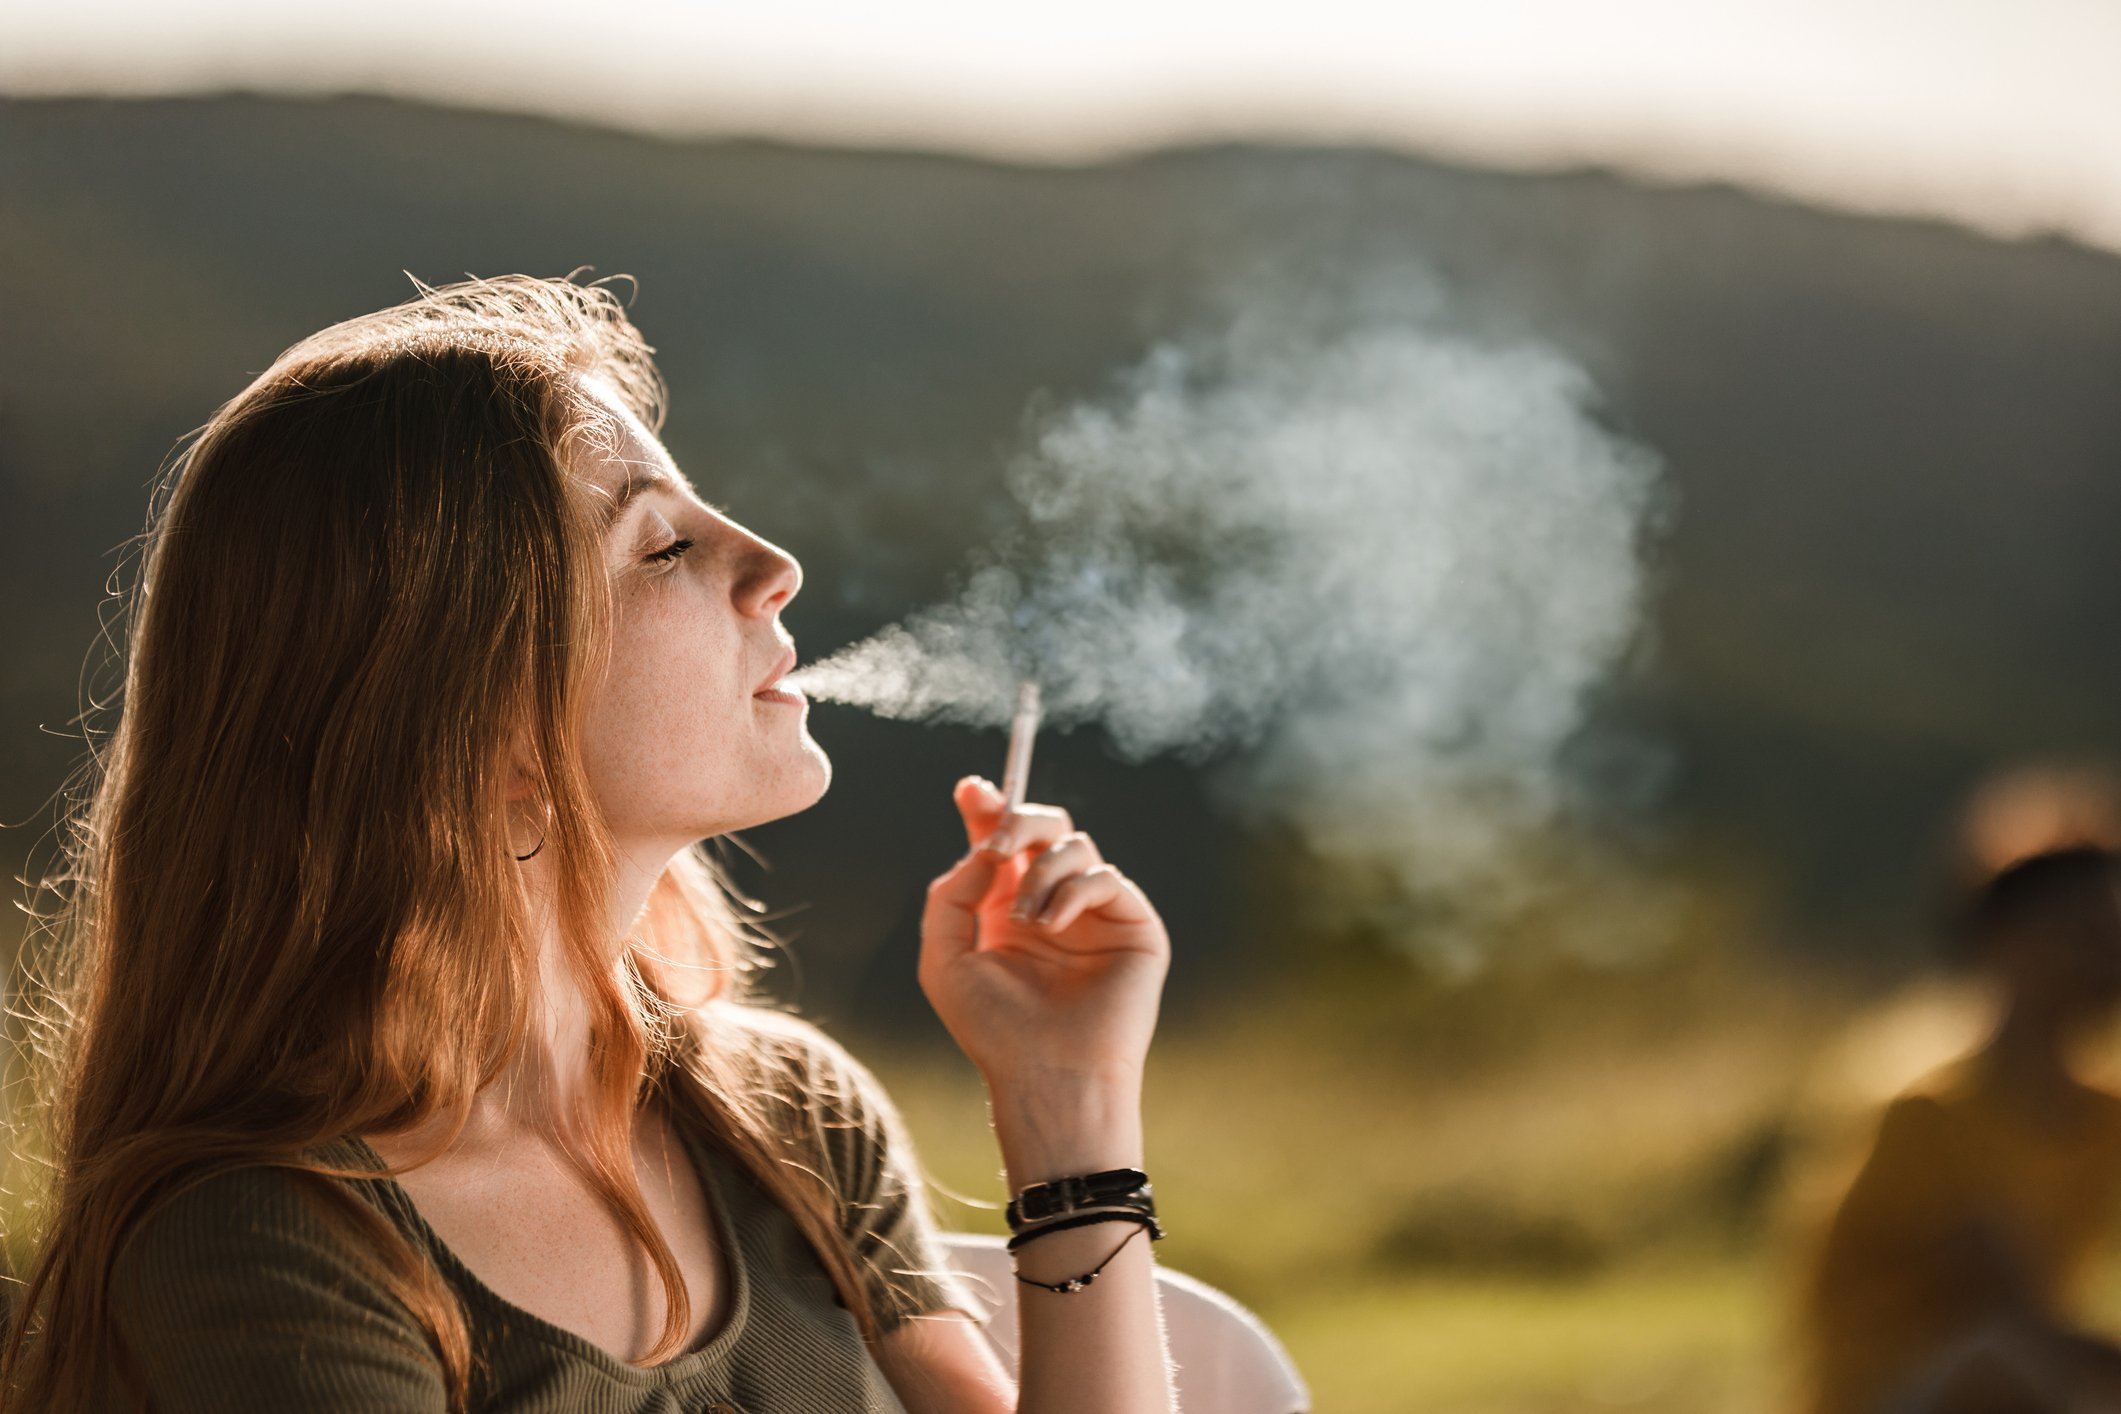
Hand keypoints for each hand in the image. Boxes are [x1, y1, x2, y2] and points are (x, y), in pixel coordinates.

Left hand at [918, 777, 1169, 1091]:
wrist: (1048, 1074)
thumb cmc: (994, 1029)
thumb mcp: (944, 959)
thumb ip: (951, 894)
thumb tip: (987, 849)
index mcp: (1008, 909)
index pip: (1002, 844)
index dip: (988, 809)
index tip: (970, 790)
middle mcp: (1053, 905)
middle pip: (1044, 828)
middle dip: (1017, 820)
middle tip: (996, 844)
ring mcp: (1095, 914)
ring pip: (1075, 845)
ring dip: (1041, 871)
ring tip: (1025, 920)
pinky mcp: (1133, 926)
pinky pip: (1106, 877)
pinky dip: (1072, 891)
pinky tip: (1051, 925)